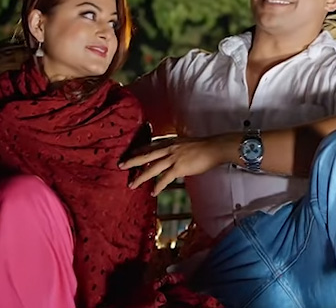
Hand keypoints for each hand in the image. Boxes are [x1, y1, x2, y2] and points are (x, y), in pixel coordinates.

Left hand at [119, 133, 239, 195]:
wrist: (215, 147)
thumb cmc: (204, 146)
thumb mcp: (186, 143)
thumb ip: (176, 148)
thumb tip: (172, 155)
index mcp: (170, 142)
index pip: (150, 146)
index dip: (139, 151)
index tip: (129, 155)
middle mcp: (169, 148)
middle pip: (146, 155)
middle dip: (132, 161)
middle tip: (120, 165)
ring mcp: (173, 158)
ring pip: (152, 168)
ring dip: (141, 177)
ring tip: (132, 184)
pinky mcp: (180, 167)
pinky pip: (165, 178)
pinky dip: (158, 186)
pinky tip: (153, 192)